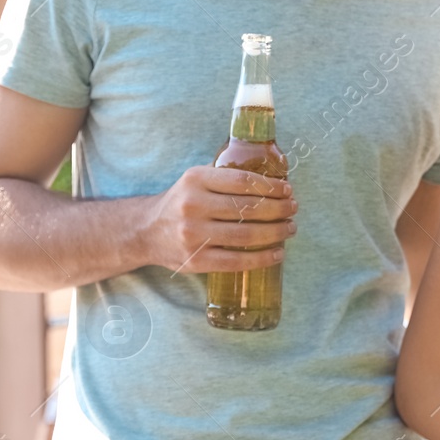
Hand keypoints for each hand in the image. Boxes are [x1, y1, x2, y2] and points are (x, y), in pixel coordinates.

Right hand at [146, 165, 296, 272]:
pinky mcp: (196, 260)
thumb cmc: (181, 202)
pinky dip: (262, 257)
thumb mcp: (195, 180)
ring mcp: (193, 235)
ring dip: (276, 232)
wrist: (146, 231)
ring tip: (290, 228)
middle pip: (248, 208)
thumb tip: (273, 183)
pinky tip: (277, 253)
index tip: (288, 190)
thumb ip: (225, 179)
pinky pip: (237, 261)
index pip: (243, 181)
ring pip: (246, 235)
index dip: (271, 186)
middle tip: (293, 208)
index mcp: (195, 179)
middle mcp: (193, 205)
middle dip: (278, 209)